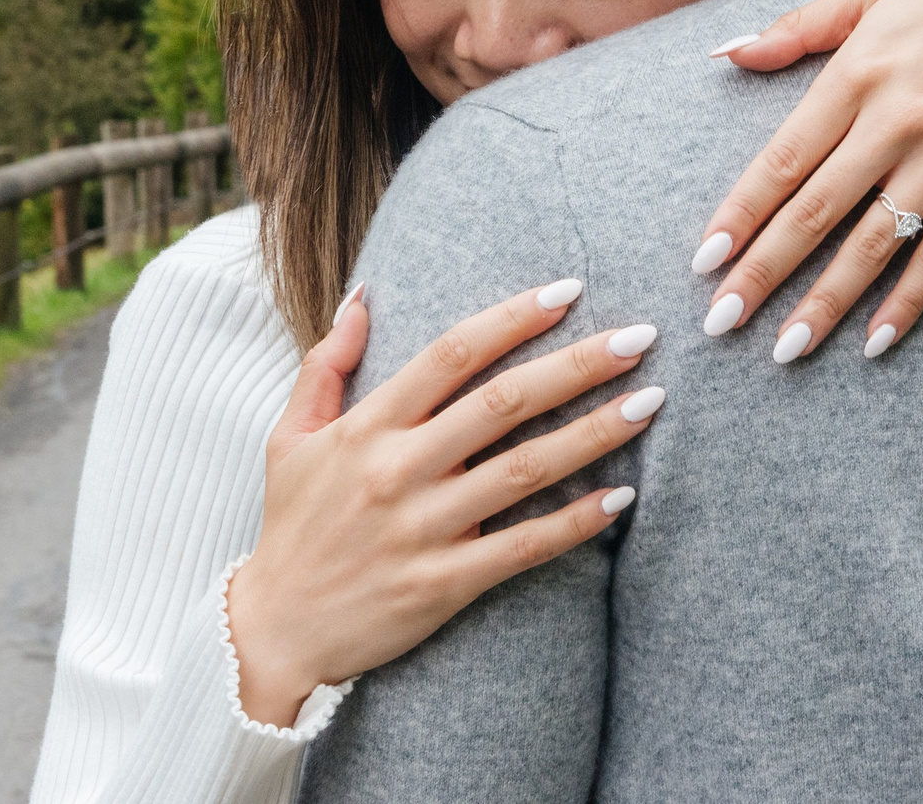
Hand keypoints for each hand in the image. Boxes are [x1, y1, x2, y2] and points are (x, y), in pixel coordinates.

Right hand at [225, 282, 661, 726]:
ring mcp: (423, 529)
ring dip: (593, 432)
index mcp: (366, 427)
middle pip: (502, 402)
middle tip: (639, 336)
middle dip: (577, 364)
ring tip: (648, 402)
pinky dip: (575, 523)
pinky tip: (622, 496)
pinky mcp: (443, 584)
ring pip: (524, 470)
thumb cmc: (291, 526)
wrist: (274, 632)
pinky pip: (522, 548)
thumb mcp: (289, 438)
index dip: (513, 317)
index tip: (569, 290)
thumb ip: (326, 365)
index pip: (451, 354)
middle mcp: (398, 470)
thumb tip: (364, 297)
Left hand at [694, 0, 922, 362]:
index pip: (784, 158)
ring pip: (873, 245)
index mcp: (856, 75)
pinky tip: (873, 341)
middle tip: (720, 321)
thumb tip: (729, 54)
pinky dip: (907, 301)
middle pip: (816, 211)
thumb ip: (798, 26)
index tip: (704, 260)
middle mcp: (896, 121)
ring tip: (784, 349)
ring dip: (825, 302)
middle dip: (764, 272)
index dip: (742, 213)